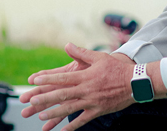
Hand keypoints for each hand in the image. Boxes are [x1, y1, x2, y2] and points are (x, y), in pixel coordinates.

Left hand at [20, 43, 134, 130]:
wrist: (134, 83)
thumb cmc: (116, 68)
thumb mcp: (99, 57)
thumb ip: (81, 53)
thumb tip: (67, 44)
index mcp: (86, 75)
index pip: (63, 78)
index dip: (48, 80)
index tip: (34, 81)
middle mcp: (86, 89)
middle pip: (63, 94)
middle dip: (46, 98)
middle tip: (31, 101)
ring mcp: (91, 101)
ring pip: (70, 108)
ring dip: (54, 113)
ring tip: (41, 116)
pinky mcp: (97, 110)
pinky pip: (82, 120)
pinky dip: (71, 127)